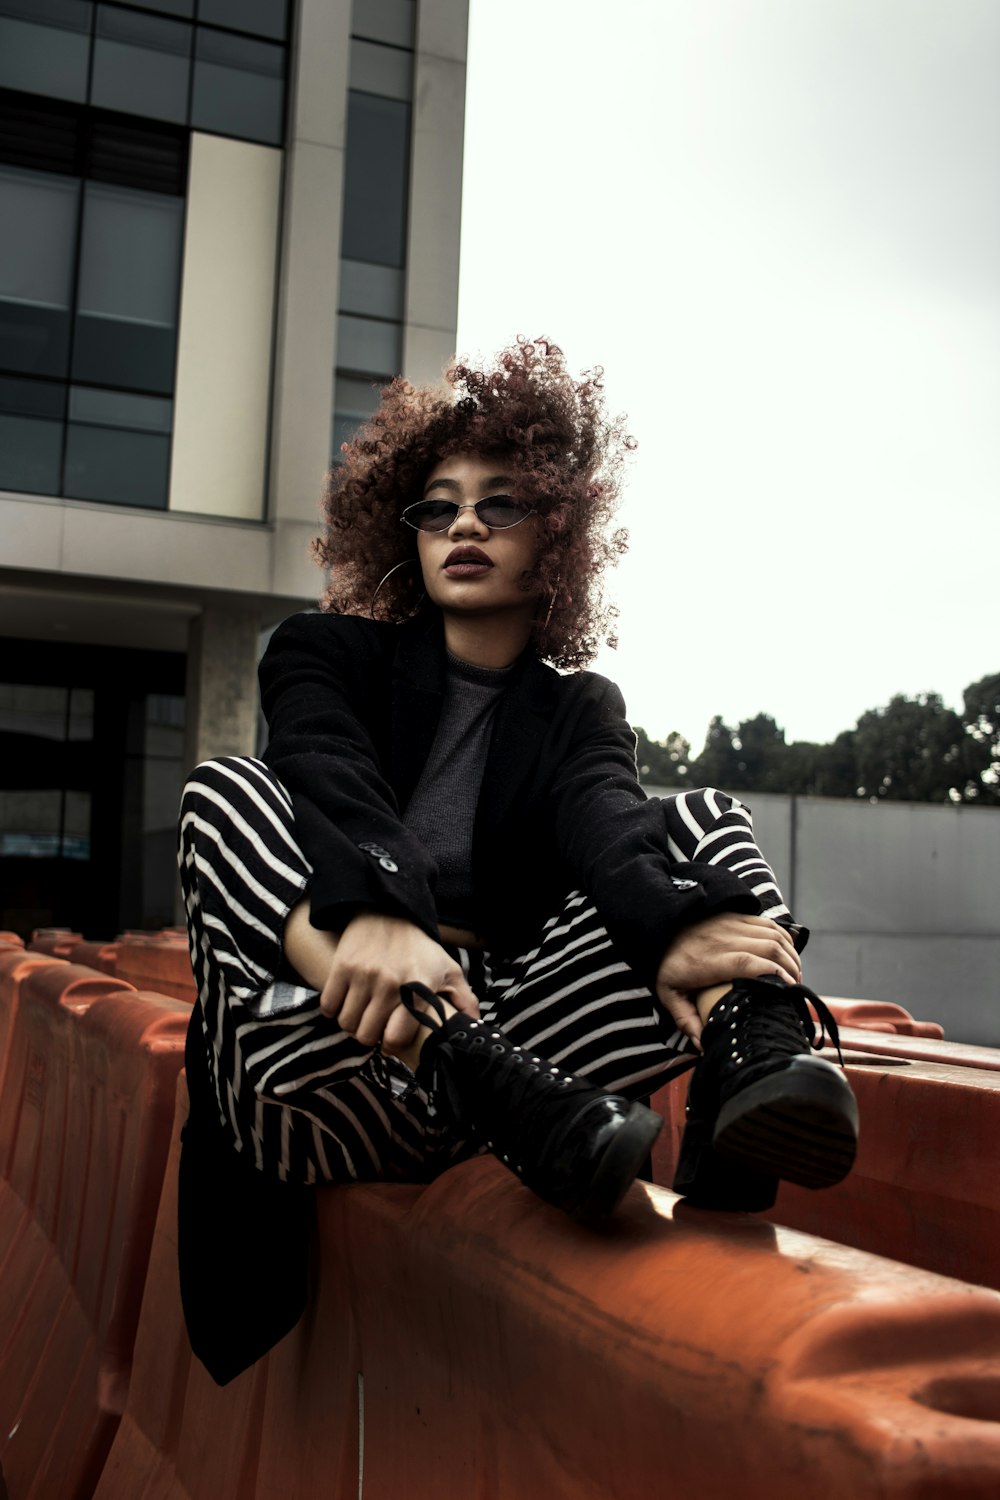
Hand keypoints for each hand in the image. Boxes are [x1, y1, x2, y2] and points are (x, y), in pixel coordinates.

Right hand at [319, 910, 479, 1052]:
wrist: (388, 911)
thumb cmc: (419, 947)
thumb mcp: (448, 969)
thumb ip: (465, 1000)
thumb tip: (474, 1026)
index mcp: (418, 988)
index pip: (395, 1038)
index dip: (392, 1045)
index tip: (391, 1038)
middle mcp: (390, 983)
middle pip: (366, 1035)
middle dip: (370, 1035)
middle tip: (374, 1025)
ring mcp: (363, 975)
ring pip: (347, 1023)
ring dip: (352, 1023)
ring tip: (362, 1014)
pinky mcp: (342, 967)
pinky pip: (329, 1006)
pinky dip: (334, 1009)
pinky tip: (346, 1002)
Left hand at [655, 913, 801, 1047]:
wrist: (659, 926)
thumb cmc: (666, 963)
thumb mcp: (669, 994)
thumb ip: (685, 1019)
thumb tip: (703, 1045)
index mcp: (709, 960)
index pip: (749, 963)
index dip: (774, 974)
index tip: (788, 990)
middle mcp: (724, 938)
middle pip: (769, 948)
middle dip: (790, 968)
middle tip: (795, 989)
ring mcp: (732, 923)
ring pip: (773, 935)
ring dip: (790, 954)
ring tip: (795, 975)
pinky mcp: (736, 915)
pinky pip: (768, 924)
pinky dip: (784, 938)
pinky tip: (788, 954)